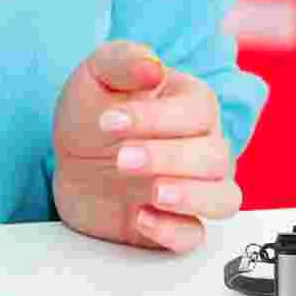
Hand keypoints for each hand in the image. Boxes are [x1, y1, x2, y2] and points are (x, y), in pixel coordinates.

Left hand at [52, 39, 240, 252]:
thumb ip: (124, 60)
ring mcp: (193, 187)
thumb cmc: (93, 110)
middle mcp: (203, 145)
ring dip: (191, 196)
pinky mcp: (174, 223)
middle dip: (168, 158)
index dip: (156, 118)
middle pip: (214, 156)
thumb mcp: (98, 74)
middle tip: (121, 158)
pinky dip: (174, 231)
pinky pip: (194, 235)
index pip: (198, 111)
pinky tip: (140, 216)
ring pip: (224, 198)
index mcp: (192, 103)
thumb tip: (153, 66)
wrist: (71, 159)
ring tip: (153, 192)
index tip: (109, 121)